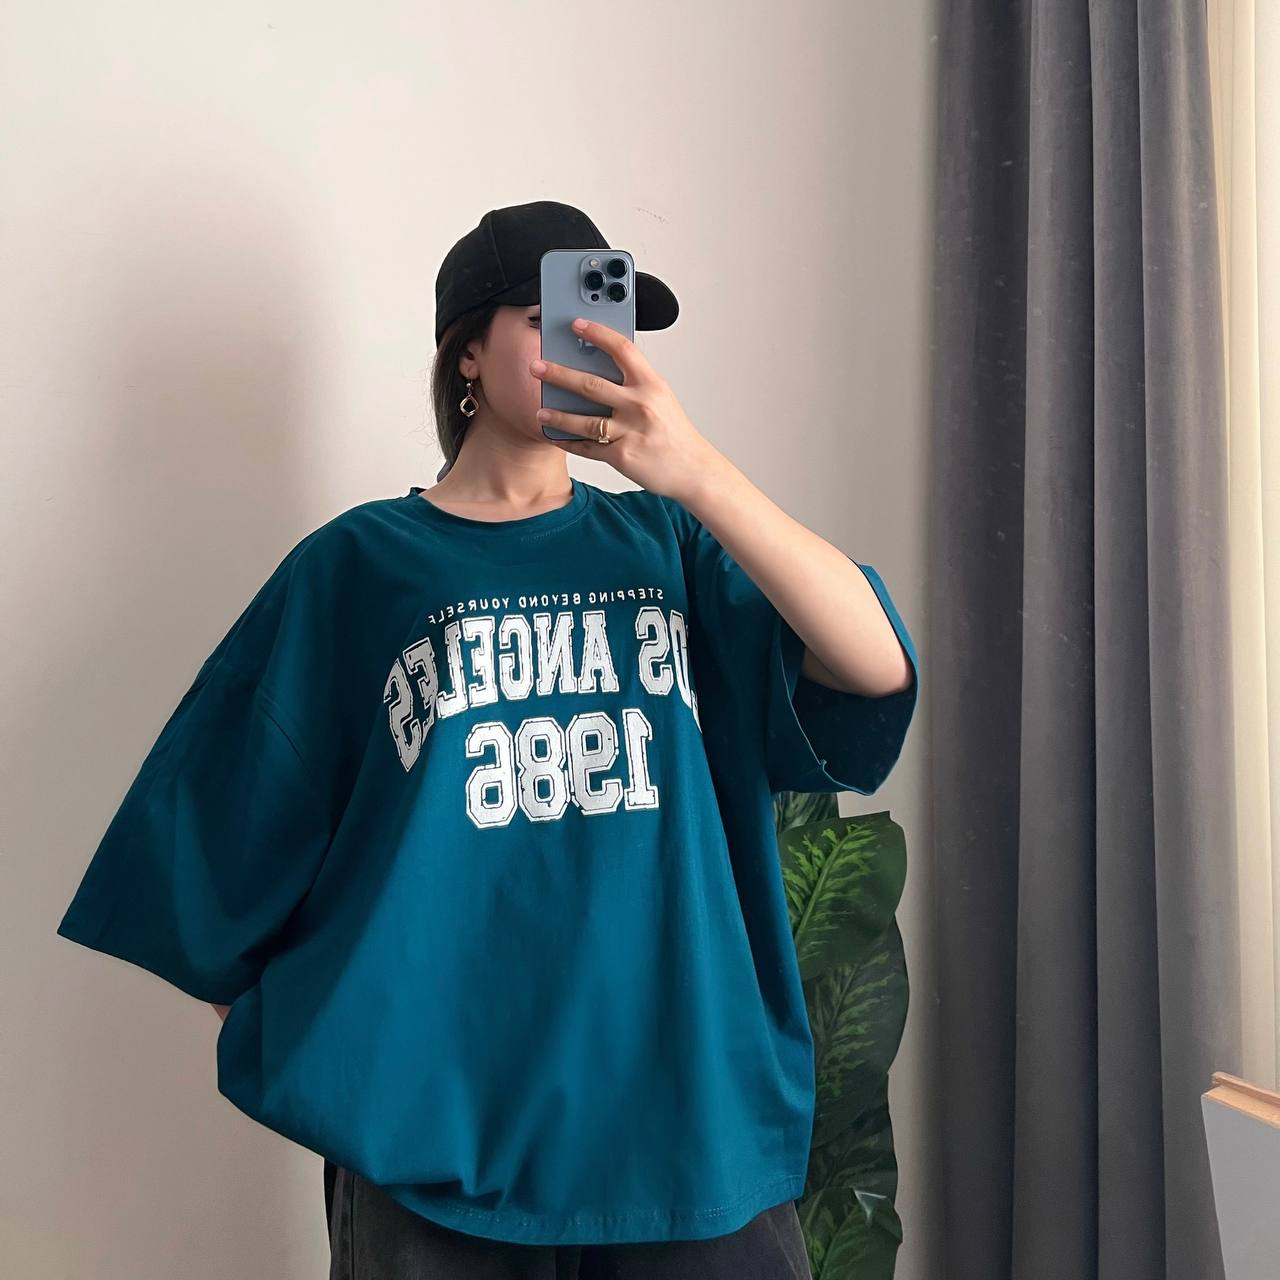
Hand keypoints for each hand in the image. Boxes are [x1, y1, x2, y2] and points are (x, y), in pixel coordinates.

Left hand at [530, 318, 726, 503]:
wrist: (693, 469)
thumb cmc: (674, 432)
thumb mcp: (660, 399)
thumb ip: (634, 384)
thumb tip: (596, 368)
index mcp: (651, 384)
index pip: (621, 349)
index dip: (597, 333)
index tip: (576, 324)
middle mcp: (640, 405)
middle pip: (591, 384)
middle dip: (558, 374)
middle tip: (537, 367)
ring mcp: (630, 431)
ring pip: (584, 421)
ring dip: (558, 415)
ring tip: (540, 412)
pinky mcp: (622, 456)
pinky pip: (588, 447)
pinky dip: (569, 442)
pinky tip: (556, 437)